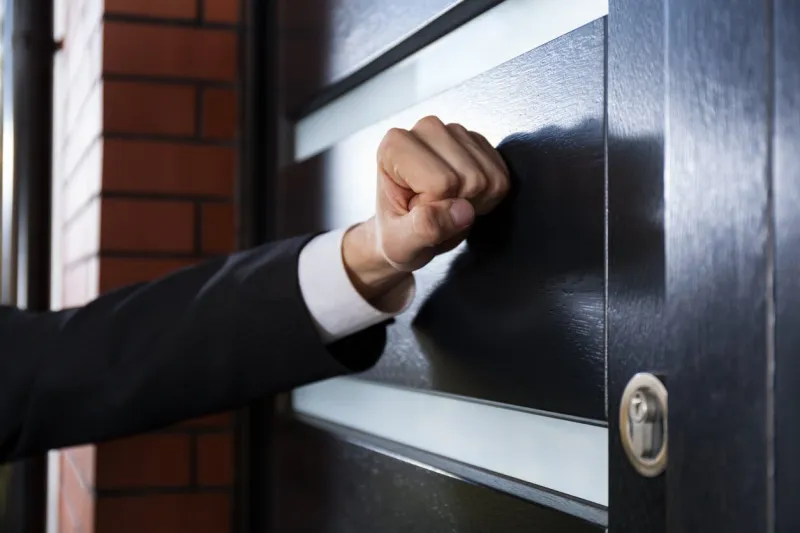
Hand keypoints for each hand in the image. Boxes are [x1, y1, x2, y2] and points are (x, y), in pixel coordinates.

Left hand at [343, 116, 509, 303]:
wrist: (407, 231)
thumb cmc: (396, 234)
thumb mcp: (401, 243)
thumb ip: (424, 228)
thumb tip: (461, 211)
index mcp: (395, 146)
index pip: (442, 182)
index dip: (436, 207)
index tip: (417, 210)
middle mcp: (425, 130)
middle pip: (470, 177)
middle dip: (457, 205)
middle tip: (433, 210)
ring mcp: (455, 132)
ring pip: (488, 177)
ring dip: (473, 202)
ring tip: (446, 204)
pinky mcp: (478, 142)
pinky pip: (502, 176)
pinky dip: (489, 197)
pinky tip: (463, 197)